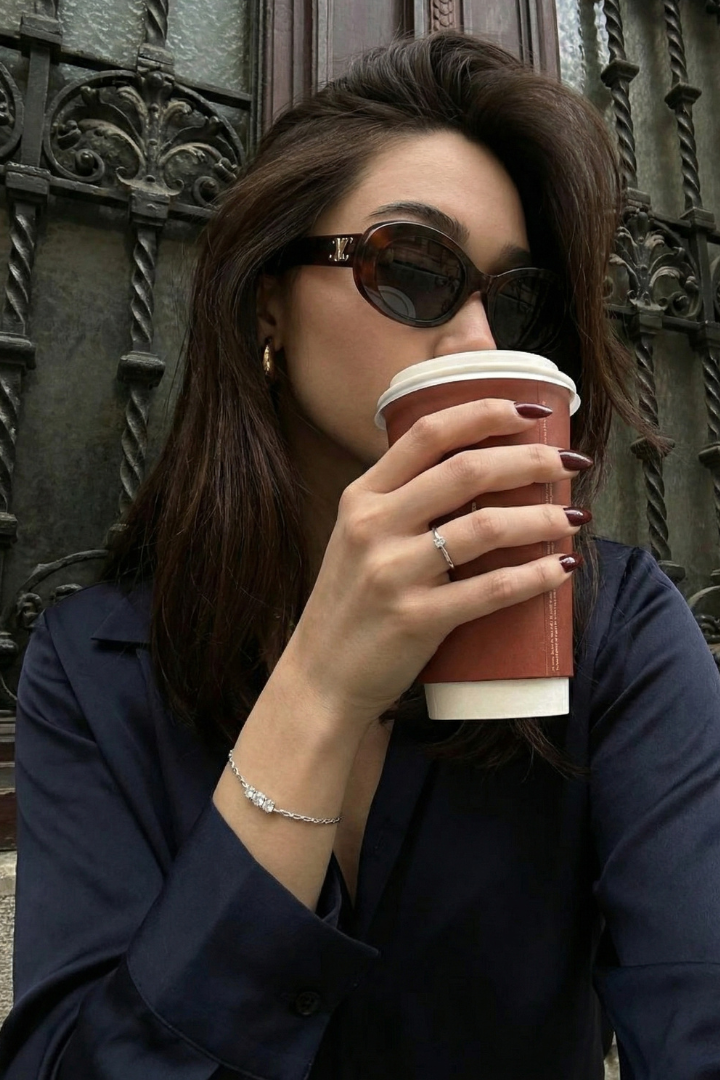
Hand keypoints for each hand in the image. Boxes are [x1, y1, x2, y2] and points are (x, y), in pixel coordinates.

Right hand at [280, 397, 590, 736]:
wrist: (322, 677)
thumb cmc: (352, 603)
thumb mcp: (359, 536)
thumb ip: (402, 500)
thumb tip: (477, 466)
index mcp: (362, 496)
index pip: (428, 433)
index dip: (485, 413)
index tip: (530, 411)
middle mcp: (373, 526)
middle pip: (467, 471)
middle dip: (530, 460)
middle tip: (569, 462)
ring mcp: (392, 573)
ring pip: (486, 527)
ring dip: (543, 517)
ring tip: (574, 517)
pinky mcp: (415, 619)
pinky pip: (491, 589)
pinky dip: (535, 576)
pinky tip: (561, 567)